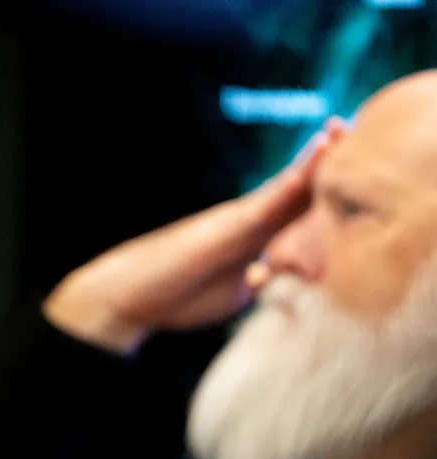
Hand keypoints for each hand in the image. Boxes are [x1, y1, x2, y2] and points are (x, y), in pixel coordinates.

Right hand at [43, 118, 344, 352]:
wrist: (135, 293)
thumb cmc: (178, 297)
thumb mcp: (236, 294)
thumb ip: (263, 283)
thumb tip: (286, 285)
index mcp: (256, 242)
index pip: (300, 214)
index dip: (327, 194)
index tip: (352, 178)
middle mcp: (252, 224)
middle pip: (301, 192)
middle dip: (329, 167)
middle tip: (355, 133)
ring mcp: (244, 219)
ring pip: (293, 186)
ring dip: (321, 159)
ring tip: (345, 130)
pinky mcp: (234, 221)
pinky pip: (276, 194)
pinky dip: (302, 173)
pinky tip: (322, 151)